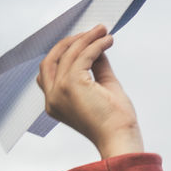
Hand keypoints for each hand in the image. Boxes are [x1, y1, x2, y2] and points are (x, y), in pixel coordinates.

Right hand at [37, 25, 143, 158]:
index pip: (49, 70)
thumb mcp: (104, 88)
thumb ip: (97, 67)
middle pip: (51, 59)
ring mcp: (59, 91)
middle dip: (70, 42)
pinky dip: (95, 45)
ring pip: (68, 54)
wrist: (121, 139)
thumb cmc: (115, 121)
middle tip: (93, 31)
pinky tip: (107, 40)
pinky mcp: (71, 85)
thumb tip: (97, 46)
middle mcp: (52, 97)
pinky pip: (82, 56)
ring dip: (86, 39)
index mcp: (55, 102)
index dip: (65, 52)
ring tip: (104, 32)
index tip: (85, 40)